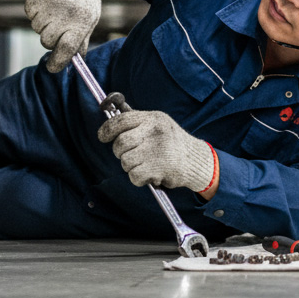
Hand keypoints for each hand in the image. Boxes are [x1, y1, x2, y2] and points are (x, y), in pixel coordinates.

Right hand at [24, 0, 100, 72]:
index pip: (66, 49)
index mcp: (81, 22)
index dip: (57, 62)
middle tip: (59, 24)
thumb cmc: (84, 0)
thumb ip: (80, 43)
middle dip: (51, 37)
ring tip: (55, 9)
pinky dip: (35, 10)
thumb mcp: (89, 21)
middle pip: (46, 41)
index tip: (52, 67)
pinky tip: (47, 2)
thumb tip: (70, 66)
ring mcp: (49, 3)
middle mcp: (65, 13)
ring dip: (43, 23)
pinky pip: (29, 13)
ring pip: (36, 27)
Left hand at [98, 110, 216, 192]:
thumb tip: (111, 118)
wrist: (196, 160)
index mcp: (153, 118)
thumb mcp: (158, 124)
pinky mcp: (159, 168)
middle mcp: (155, 131)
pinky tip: (149, 174)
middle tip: (129, 154)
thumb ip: (137, 121)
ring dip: (130, 166)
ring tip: (144, 164)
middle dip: (119, 152)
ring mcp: (157, 150)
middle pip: (120, 143)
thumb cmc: (172, 142)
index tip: (102, 136)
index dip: (107, 129)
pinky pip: (134, 176)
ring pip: (125, 161)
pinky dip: (138, 178)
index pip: (122, 120)